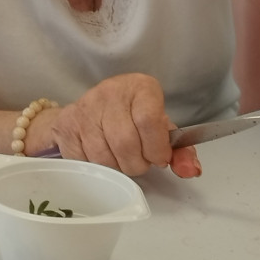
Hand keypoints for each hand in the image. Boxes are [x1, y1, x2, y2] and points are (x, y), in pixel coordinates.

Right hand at [44, 73, 201, 178]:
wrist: (95, 106)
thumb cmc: (135, 118)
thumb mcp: (161, 128)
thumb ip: (181, 151)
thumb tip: (191, 171)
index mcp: (141, 88)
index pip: (149, 121)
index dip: (156, 148)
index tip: (158, 157)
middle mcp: (111, 93)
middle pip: (125, 143)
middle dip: (137, 163)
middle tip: (140, 161)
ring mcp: (86, 107)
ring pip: (103, 156)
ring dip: (116, 168)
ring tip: (122, 158)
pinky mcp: (68, 124)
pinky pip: (84, 160)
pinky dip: (97, 167)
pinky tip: (103, 155)